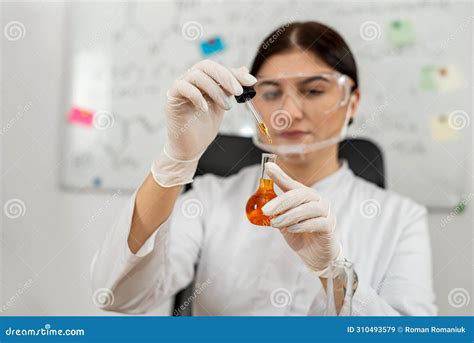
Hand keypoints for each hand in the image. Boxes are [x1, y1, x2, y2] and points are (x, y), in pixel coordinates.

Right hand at [151, 60, 256, 186]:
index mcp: (202, 80)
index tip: (251, 82)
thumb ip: (230, 88)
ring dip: (215, 90)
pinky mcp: (171, 99)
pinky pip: (182, 87)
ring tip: (226, 106)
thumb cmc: (204, 126)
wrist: (191, 147)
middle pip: (206, 66)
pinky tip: (205, 109)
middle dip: (226, 77)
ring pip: (196, 76)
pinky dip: (196, 96)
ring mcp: (179, 88)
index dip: (235, 73)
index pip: (218, 68)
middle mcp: (190, 80)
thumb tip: (245, 70)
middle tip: (238, 91)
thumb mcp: (222, 104)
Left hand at [261, 162, 342, 273]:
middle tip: (265, 210)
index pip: (291, 184)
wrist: (314, 255)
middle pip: (300, 194)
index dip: (280, 175)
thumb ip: (275, 209)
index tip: (267, 167)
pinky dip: (302, 225)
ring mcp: (325, 212)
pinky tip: (291, 229)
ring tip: (275, 223)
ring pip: (308, 208)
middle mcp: (317, 200)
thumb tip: (256, 199)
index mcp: (305, 196)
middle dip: (281, 201)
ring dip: (289, 215)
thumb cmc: (299, 234)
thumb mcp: (283, 220)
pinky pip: (317, 222)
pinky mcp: (330, 226)